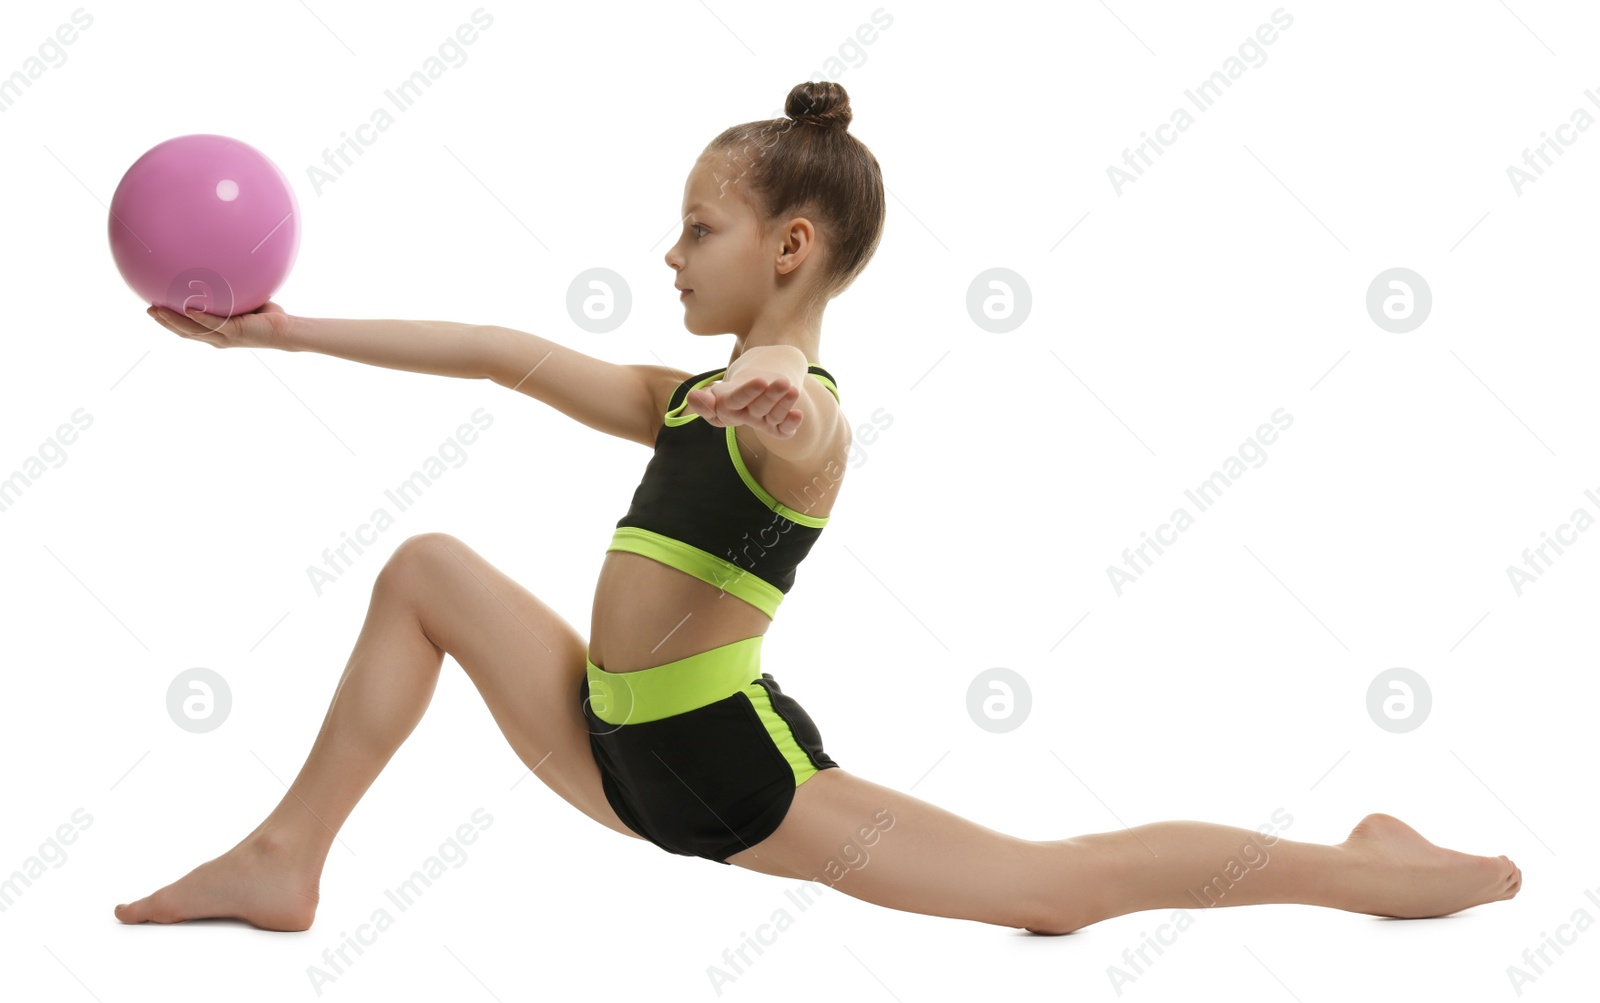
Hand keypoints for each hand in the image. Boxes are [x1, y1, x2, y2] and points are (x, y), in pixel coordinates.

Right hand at [148, 299, 287, 349]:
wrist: (285, 330)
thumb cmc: (267, 316)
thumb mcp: (244, 301)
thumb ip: (230, 291)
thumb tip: (220, 268)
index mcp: (217, 333)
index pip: (188, 330)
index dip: (170, 323)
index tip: (155, 310)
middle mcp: (217, 338)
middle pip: (184, 332)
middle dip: (164, 323)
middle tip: (148, 310)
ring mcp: (225, 337)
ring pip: (193, 331)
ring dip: (173, 322)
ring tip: (157, 311)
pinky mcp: (235, 332)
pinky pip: (213, 324)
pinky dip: (199, 318)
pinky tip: (187, 310)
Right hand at [687, 373, 803, 437]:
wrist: (756, 387)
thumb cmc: (731, 393)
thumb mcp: (715, 393)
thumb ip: (704, 400)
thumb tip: (693, 397)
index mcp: (728, 410)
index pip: (736, 401)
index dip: (747, 393)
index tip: (760, 381)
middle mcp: (747, 417)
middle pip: (759, 408)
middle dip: (771, 395)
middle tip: (783, 381)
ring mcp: (764, 422)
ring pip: (774, 415)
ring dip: (784, 404)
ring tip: (793, 389)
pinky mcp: (778, 428)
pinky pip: (784, 431)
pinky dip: (791, 424)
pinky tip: (798, 414)